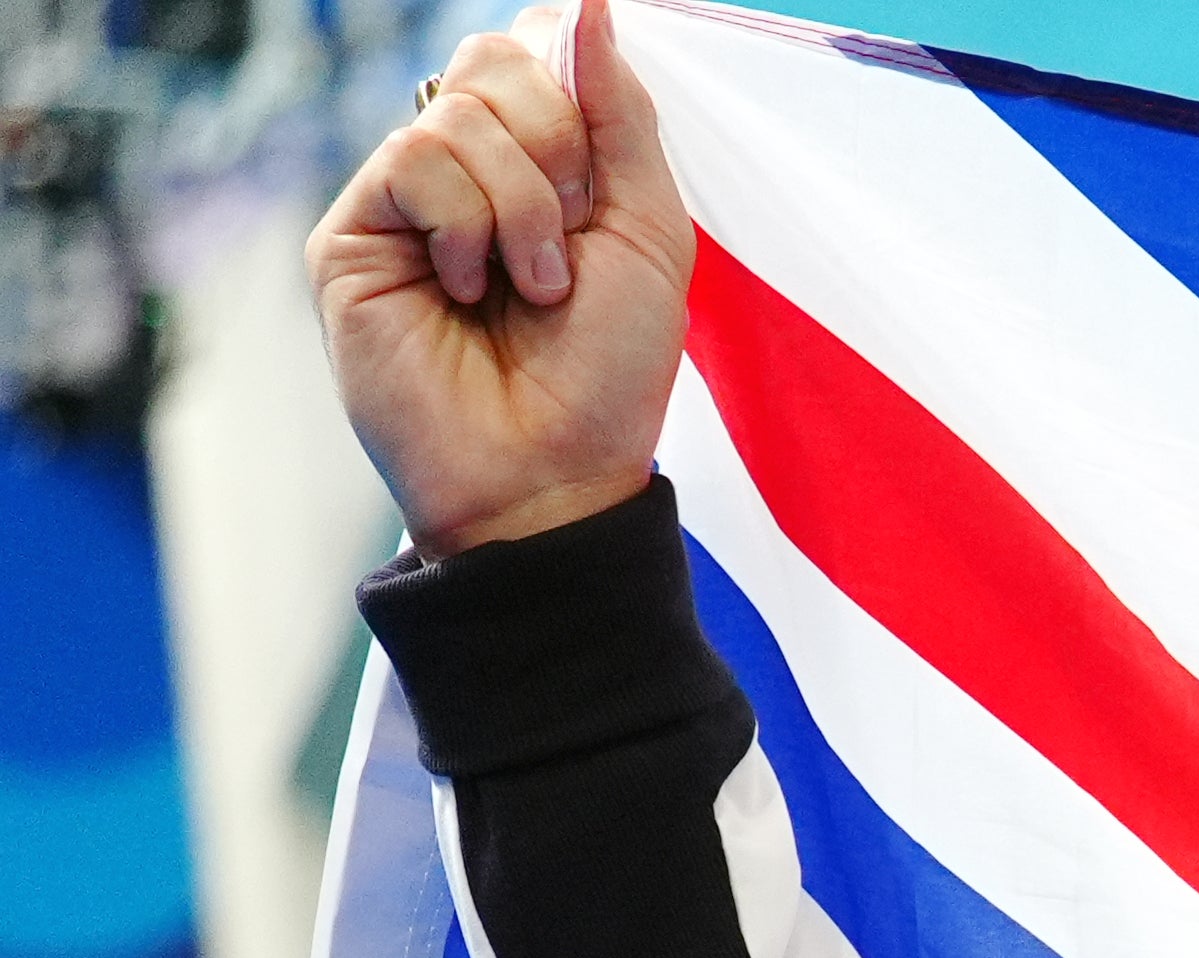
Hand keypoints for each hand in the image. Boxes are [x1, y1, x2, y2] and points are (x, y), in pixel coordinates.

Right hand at [314, 1, 694, 560]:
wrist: (552, 474)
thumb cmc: (607, 373)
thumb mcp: (648, 232)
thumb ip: (620, 115)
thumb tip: (586, 4)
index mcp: (536, 166)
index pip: (534, 58)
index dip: (573, 97)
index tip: (596, 184)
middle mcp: (465, 173)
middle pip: (492, 62)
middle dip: (556, 148)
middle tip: (569, 243)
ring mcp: (403, 199)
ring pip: (457, 114)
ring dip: (521, 206)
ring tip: (530, 287)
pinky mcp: (354, 232)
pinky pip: (412, 158)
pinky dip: (467, 224)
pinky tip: (469, 288)